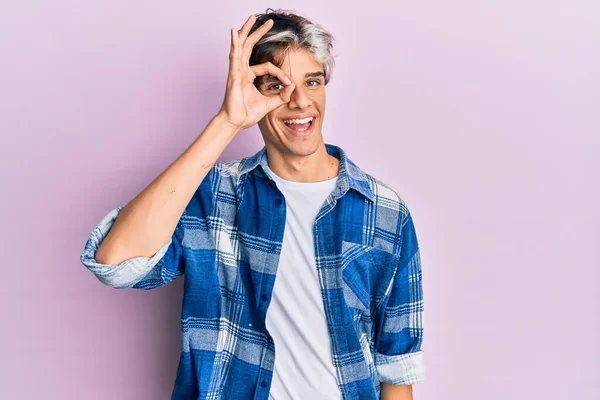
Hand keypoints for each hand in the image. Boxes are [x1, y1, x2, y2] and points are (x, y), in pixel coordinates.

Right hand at [218, 14, 295, 130]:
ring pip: (242, 46)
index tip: (288, 82)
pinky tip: (235, 33)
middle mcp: (242, 70)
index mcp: (249, 76)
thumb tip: (293, 85)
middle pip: (250, 46)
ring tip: (251, 18)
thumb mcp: (270, 103)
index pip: (267, 67)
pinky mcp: (233, 75)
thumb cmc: (247, 113)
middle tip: (269, 22)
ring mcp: (236, 71)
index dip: (280, 73)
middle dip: (259, 33)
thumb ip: (282, 95)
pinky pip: (234, 56)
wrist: (236, 122)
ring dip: (247, 31)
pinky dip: (235, 43)